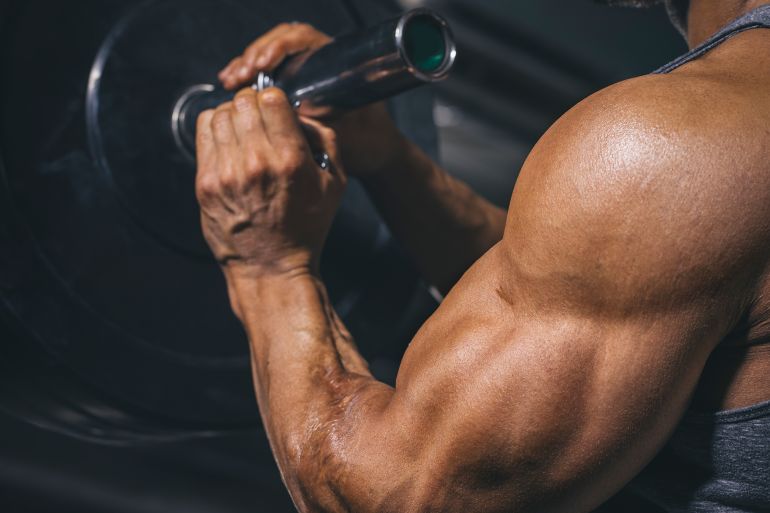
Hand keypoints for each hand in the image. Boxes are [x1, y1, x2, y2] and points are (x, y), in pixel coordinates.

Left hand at [195, 87, 345, 280]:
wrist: (270, 267)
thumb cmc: (306, 227)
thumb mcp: (335, 183)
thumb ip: (325, 139)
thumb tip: (299, 112)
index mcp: (291, 161)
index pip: (271, 98)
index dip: (274, 98)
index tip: (276, 109)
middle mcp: (257, 164)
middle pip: (244, 102)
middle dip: (253, 105)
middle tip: (260, 120)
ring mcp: (227, 173)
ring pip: (221, 113)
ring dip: (234, 115)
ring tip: (244, 132)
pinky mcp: (205, 183)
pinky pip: (204, 131)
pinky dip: (216, 127)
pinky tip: (228, 141)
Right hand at [218, 22, 409, 178]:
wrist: (372, 153)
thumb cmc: (365, 139)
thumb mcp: (343, 127)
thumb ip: (317, 119)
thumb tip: (284, 109)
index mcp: (336, 59)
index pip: (302, 38)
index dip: (279, 47)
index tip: (263, 64)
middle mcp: (318, 59)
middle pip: (279, 43)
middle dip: (255, 55)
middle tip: (241, 74)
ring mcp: (303, 71)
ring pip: (268, 56)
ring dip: (246, 64)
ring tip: (231, 80)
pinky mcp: (291, 85)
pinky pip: (265, 73)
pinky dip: (247, 76)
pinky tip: (231, 84)